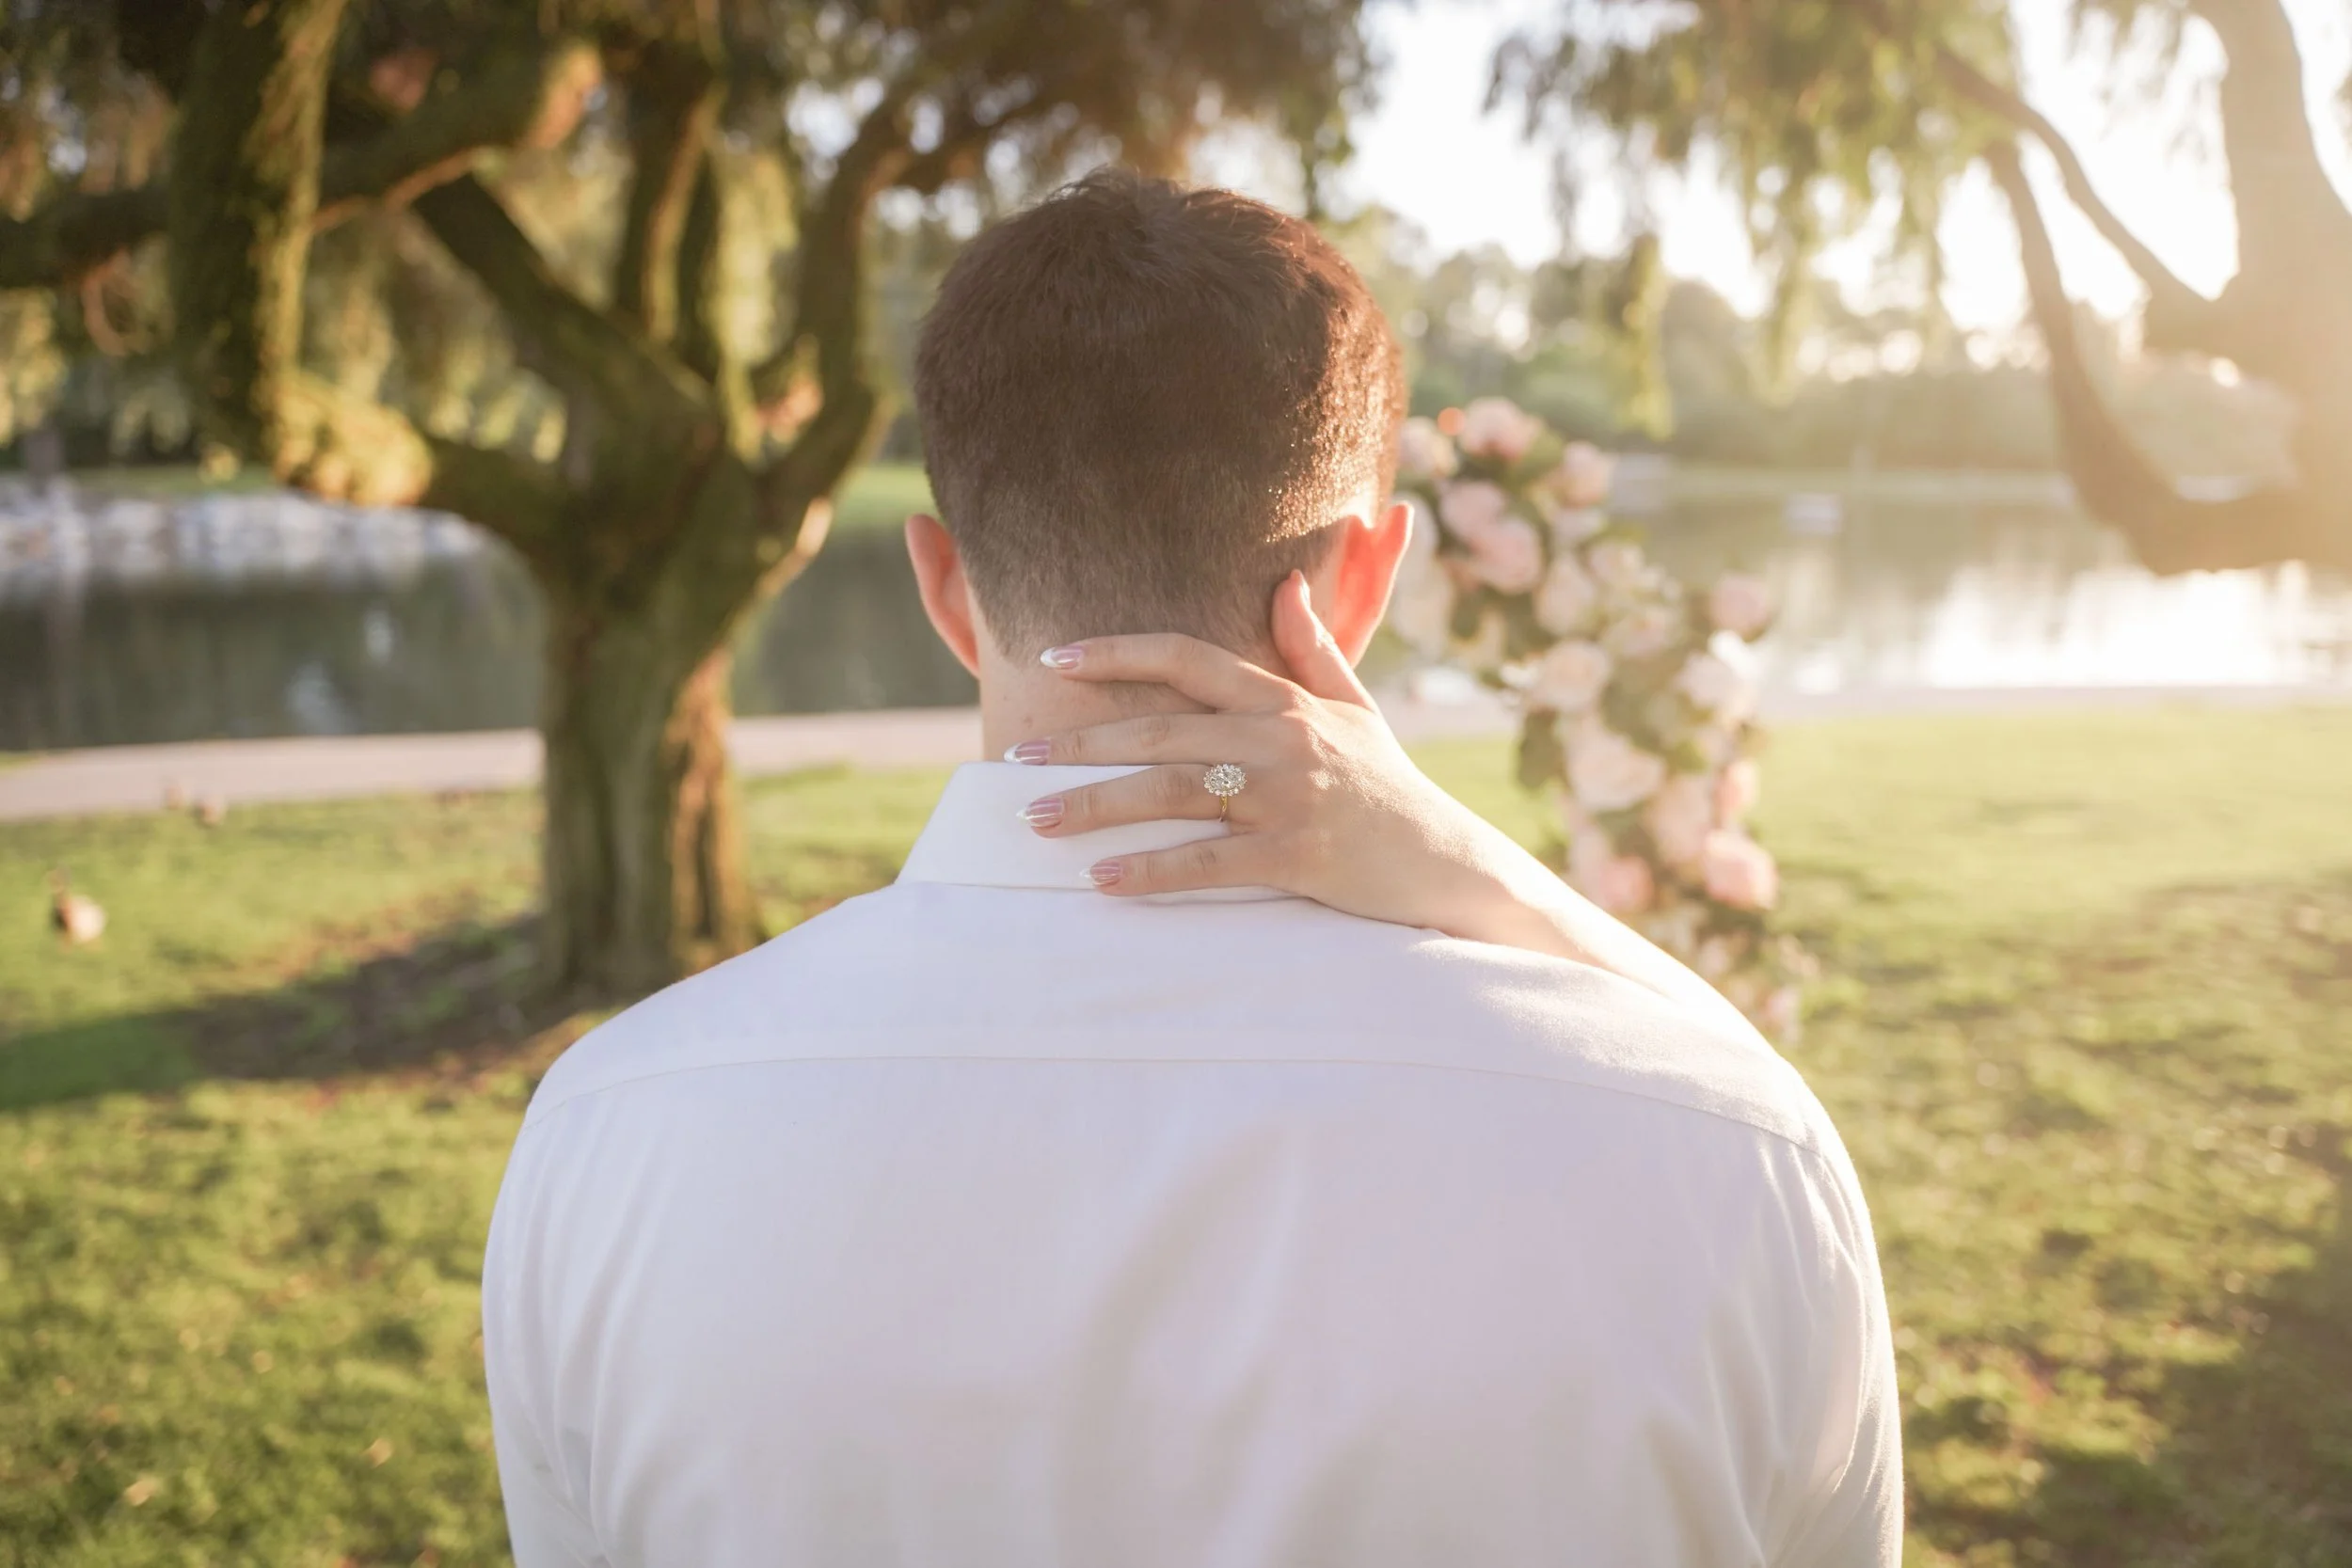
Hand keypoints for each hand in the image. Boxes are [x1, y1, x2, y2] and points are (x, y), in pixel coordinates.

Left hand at [1008, 574, 1753, 1031]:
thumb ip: (1313, 648)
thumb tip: (1286, 585)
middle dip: (1083, 744)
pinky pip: (1208, 865)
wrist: (1446, 861)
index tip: (1055, 660)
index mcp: (1283, 699)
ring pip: (1172, 794)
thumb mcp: (1356, 708)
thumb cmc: (1388, 785)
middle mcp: (1280, 740)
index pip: (1187, 657)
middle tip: (1017, 760)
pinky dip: (1152, 873)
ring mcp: (1287, 799)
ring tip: (1035, 821)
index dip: (1118, 653)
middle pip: (1161, 730)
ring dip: (1097, 807)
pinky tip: (1102, 882)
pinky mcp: (1296, 857)